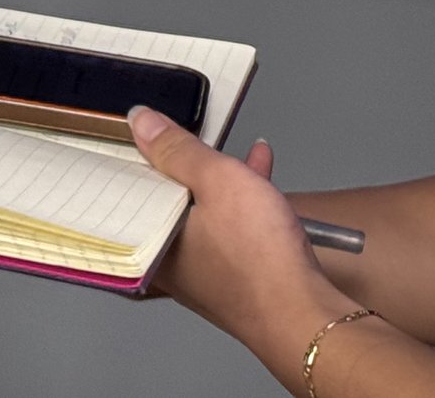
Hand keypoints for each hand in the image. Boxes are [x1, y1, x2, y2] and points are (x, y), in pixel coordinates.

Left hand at [129, 108, 348, 383]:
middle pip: (169, 199)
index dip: (143, 154)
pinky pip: (226, 229)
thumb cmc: (258, 257)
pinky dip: (241, 202)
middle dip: (191, 164)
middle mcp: (168, 263)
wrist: (303, 313)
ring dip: (222, 179)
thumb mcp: (216, 180)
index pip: (131, 189)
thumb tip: (140, 121)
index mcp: (150, 241)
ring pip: (201, 213)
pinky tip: (263, 176)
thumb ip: (176, 149)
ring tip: (248, 154)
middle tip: (202, 140)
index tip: (153, 130)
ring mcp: (200, 273)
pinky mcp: (230, 277)